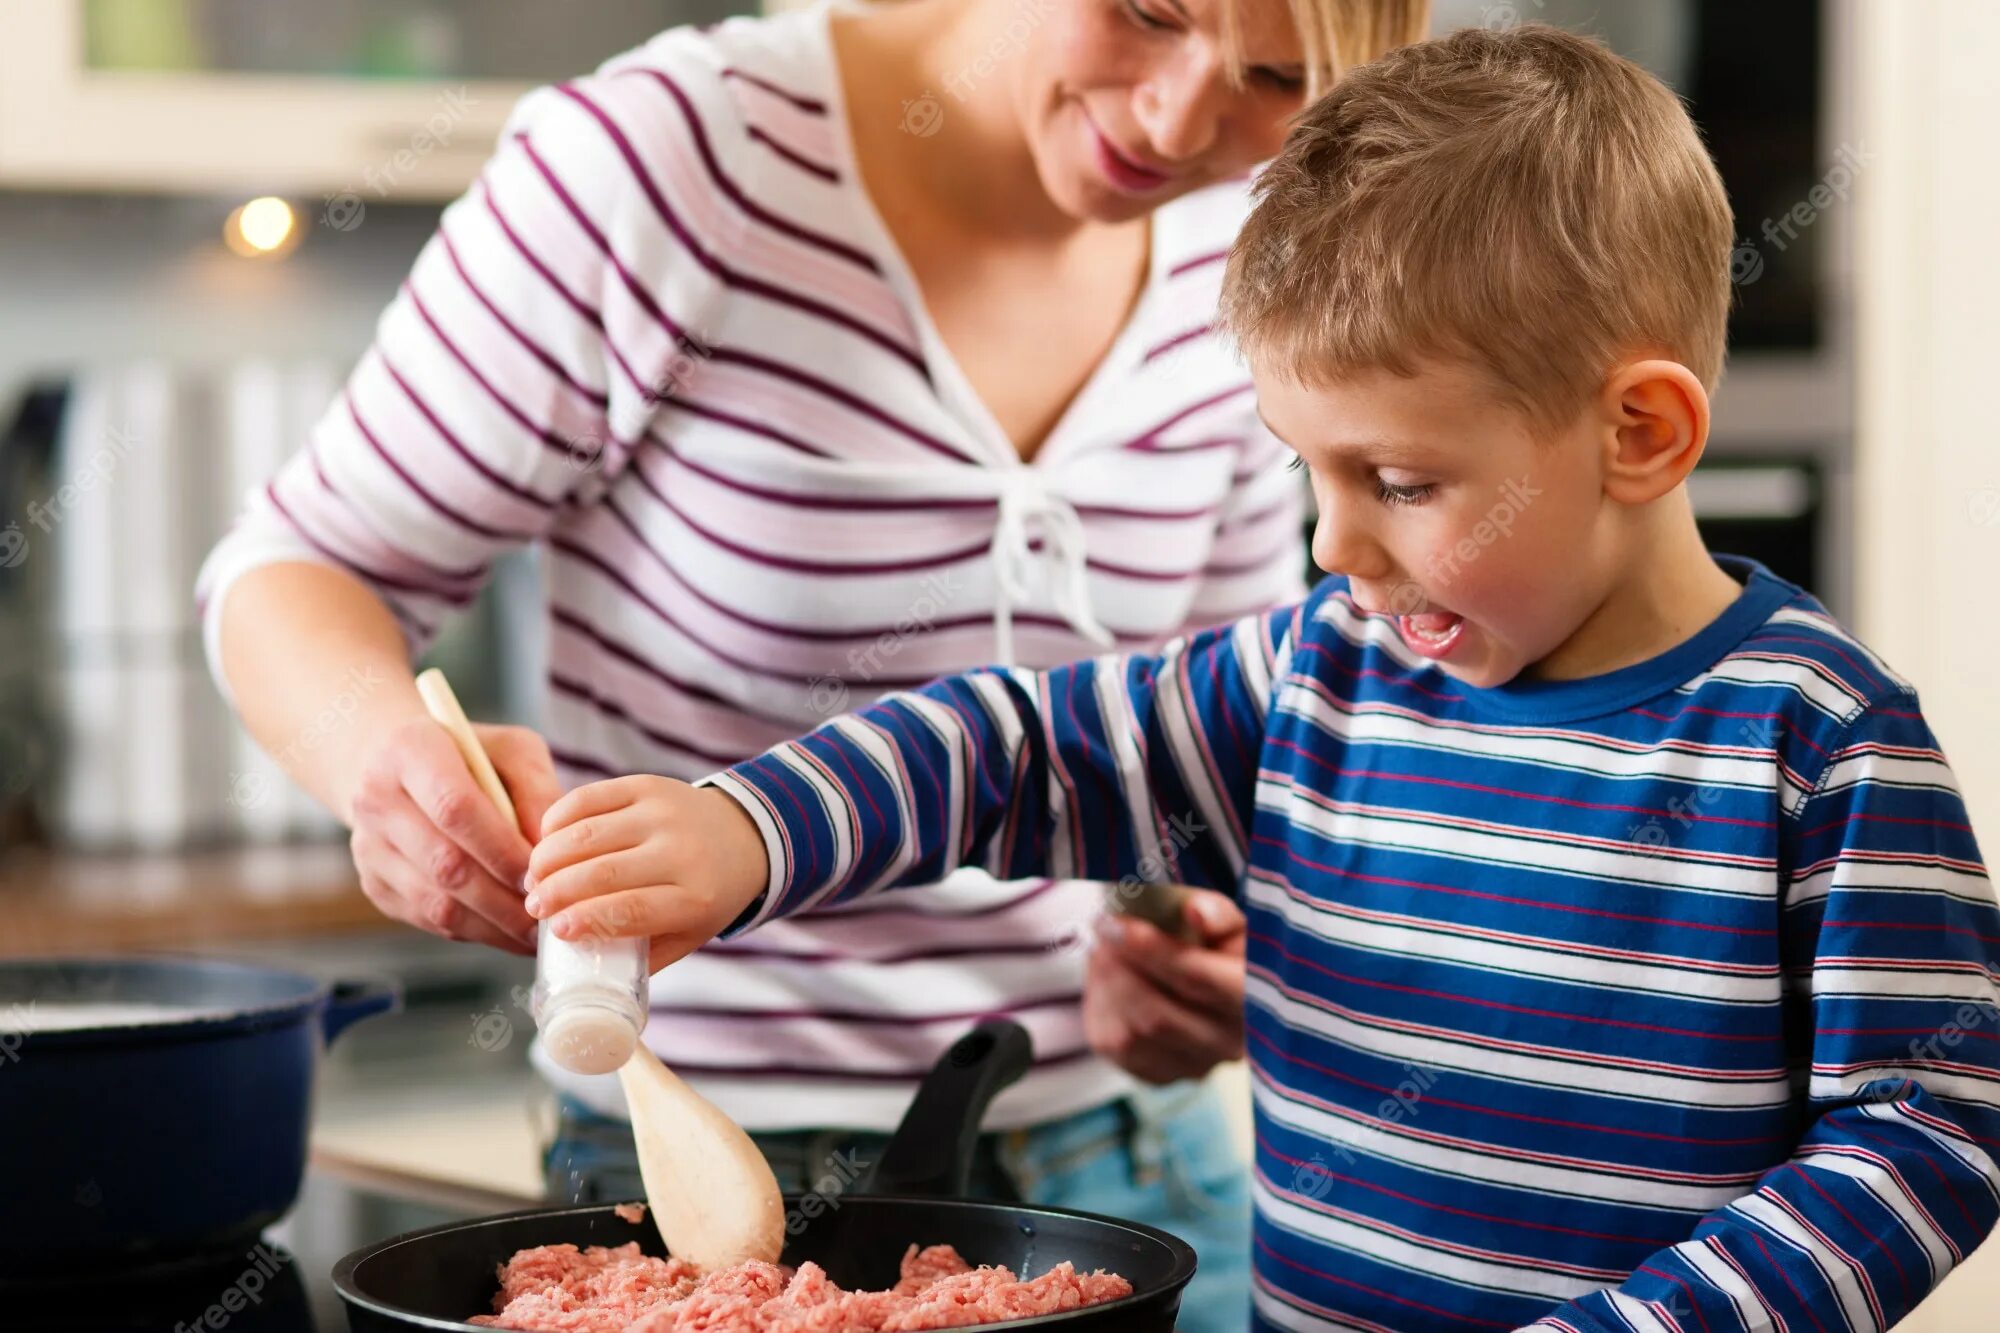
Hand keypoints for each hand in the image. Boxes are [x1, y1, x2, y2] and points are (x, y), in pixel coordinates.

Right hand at [345, 719, 561, 954]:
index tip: (541, 874)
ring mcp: (370, 848)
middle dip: (503, 898)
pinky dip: (473, 931)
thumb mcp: (511, 749)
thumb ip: (536, 790)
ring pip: (435, 902)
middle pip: (445, 864)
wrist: (394, 766)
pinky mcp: (375, 884)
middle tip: (548, 915)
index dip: (501, 848)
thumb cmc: (468, 755)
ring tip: (534, 931)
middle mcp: (378, 800)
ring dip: (492, 924)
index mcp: (410, 750)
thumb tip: (550, 849)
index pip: (454, 808)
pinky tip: (507, 930)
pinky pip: (427, 919)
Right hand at [523, 775, 769, 972]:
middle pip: (602, 872)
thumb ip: (642, 956)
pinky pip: (589, 798)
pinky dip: (558, 818)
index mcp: (695, 898)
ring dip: (549, 857)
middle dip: (556, 891)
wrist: (744, 836)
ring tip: (534, 877)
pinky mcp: (647, 785)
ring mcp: (664, 813)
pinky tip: (546, 840)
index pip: (631, 910)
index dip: (586, 919)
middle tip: (535, 905)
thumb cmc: (705, 896)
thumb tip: (581, 975)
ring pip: (588, 834)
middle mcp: (682, 852)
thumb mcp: (687, 936)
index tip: (555, 930)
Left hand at [1083, 889, 1246, 1083]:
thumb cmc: (1214, 944)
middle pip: (1159, 1015)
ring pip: (1132, 1034)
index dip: (1156, 953)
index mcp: (1256, 1001)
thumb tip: (1196, 912)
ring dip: (1107, 986)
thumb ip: (1217, 914)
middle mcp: (1230, 1044)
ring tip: (1104, 948)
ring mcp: (1195, 1066)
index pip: (1201, 982)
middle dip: (1121, 969)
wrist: (1199, 980)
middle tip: (1103, 929)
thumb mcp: (1226, 922)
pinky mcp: (1160, 1076)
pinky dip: (1101, 1006)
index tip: (1119, 925)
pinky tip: (1106, 979)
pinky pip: (1114, 1047)